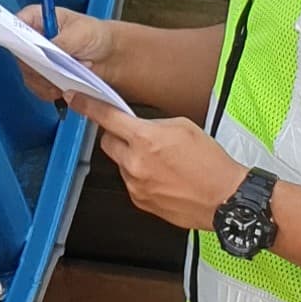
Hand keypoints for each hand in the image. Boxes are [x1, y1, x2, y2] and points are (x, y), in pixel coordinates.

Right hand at [14, 4, 113, 104]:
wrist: (109, 55)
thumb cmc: (94, 35)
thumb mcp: (80, 33)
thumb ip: (61, 41)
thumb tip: (45, 51)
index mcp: (37, 18)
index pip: (16, 25)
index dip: (15, 37)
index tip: (27, 52)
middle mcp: (32, 39)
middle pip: (20, 55)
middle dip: (38, 65)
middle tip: (56, 69)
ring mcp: (37, 59)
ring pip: (29, 74)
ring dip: (48, 80)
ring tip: (70, 76)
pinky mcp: (44, 77)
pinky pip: (38, 88)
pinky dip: (51, 91)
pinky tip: (66, 87)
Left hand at [68, 94, 245, 232]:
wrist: (225, 198)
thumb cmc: (211, 163)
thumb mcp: (183, 127)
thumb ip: (153, 124)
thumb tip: (138, 126)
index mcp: (145, 139)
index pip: (106, 118)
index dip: (87, 106)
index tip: (75, 98)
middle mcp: (135, 164)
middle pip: (108, 142)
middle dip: (118, 136)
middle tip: (139, 137)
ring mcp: (136, 186)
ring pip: (121, 164)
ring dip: (132, 159)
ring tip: (162, 162)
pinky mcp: (142, 203)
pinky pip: (132, 183)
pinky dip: (141, 177)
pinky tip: (163, 178)